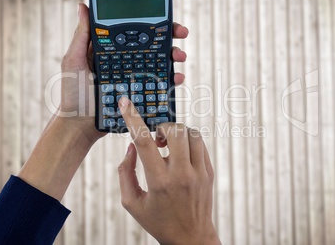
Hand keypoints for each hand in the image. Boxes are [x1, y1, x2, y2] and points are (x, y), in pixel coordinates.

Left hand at [58, 3, 188, 140]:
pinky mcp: (140, 93)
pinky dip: (171, 80)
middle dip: (169, 37)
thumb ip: (81, 36)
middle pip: (151, 45)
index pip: (133, 31)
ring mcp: (134, 77)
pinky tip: (176, 78)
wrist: (80, 125)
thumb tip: (83, 7)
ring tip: (180, 56)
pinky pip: (159, 84)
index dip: (150, 22)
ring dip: (174, 57)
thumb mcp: (74, 61)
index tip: (164, 18)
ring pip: (159, 63)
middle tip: (181, 33)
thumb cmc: (73, 93)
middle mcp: (125, 61)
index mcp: (111, 50)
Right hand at [117, 98, 220, 244]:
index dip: (133, 118)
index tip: (126, 103)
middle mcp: (181, 174)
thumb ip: (126, 172)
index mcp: (159, 182)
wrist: (190, 238)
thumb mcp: (132, 202)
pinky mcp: (208, 172)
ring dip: (176, 132)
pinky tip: (180, 154)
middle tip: (156, 138)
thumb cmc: (158, 221)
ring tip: (168, 145)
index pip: (144, 141)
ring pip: (191, 133)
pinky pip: (200, 144)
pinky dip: (188, 141)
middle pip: (174, 130)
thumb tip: (131, 146)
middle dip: (162, 126)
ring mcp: (199, 172)